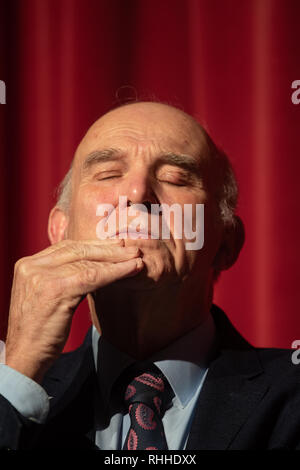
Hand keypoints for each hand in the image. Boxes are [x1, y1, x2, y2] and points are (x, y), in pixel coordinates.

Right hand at [5, 239, 142, 382]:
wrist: (24, 357)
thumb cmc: (39, 331)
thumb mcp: (46, 296)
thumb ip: (62, 277)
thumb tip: (95, 265)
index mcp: (28, 264)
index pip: (66, 247)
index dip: (94, 245)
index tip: (115, 246)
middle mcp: (32, 266)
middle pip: (77, 250)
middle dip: (107, 249)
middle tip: (131, 250)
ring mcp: (42, 276)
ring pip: (87, 262)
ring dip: (116, 260)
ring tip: (136, 260)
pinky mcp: (56, 289)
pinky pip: (92, 277)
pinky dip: (115, 272)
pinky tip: (130, 270)